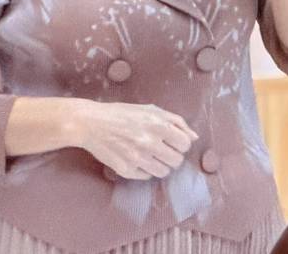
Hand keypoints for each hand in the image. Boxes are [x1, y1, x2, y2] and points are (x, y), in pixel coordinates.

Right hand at [78, 102, 196, 179]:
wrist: (92, 123)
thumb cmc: (123, 114)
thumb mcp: (151, 110)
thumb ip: (176, 122)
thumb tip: (194, 137)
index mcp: (158, 125)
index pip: (185, 144)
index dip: (181, 143)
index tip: (173, 141)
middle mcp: (149, 143)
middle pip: (176, 161)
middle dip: (172, 155)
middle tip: (162, 149)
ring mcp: (138, 159)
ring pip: (164, 172)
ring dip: (161, 165)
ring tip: (151, 155)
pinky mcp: (127, 171)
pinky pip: (147, 177)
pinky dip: (145, 170)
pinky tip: (137, 158)